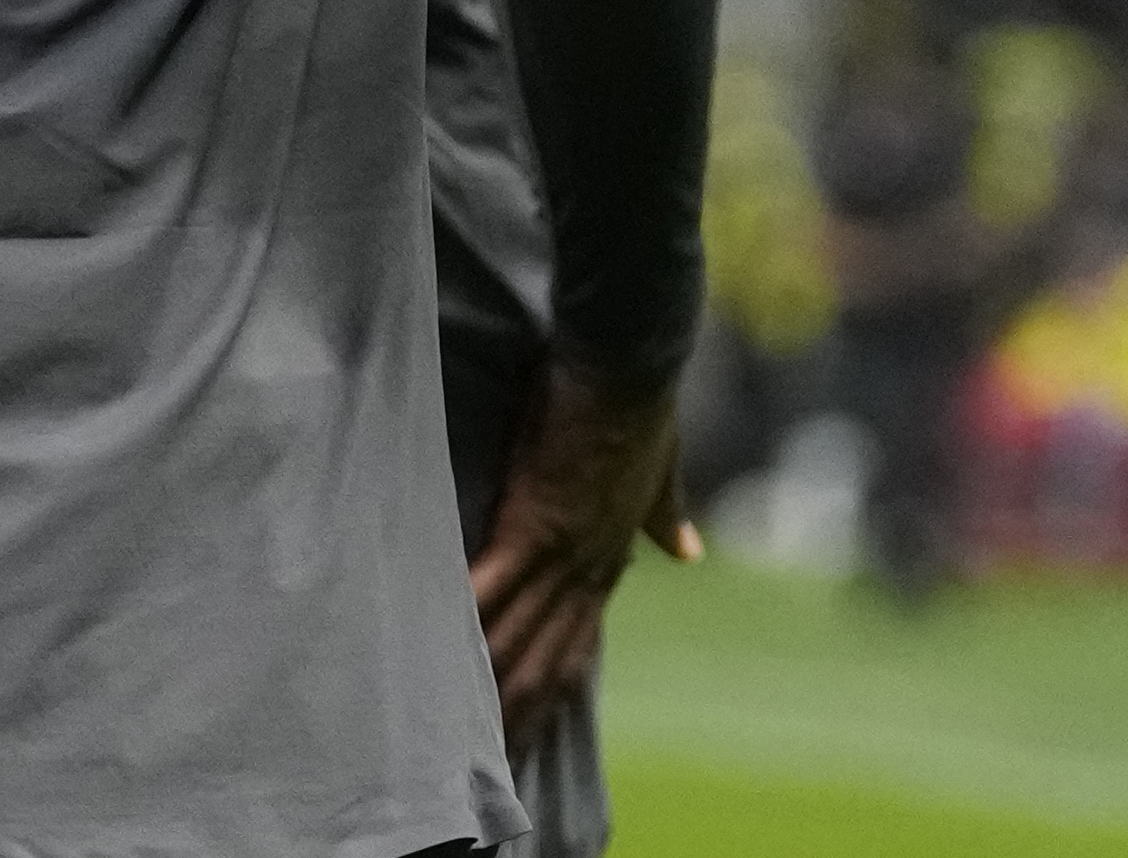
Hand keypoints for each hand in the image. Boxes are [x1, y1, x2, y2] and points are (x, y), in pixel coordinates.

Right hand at [468, 359, 699, 754]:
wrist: (631, 363)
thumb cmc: (639, 401)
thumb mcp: (661, 468)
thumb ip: (669, 513)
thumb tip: (690, 551)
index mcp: (612, 558)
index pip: (578, 645)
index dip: (551, 692)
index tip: (527, 732)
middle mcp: (589, 567)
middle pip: (549, 661)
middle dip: (517, 714)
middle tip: (487, 764)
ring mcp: (562, 549)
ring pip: (520, 634)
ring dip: (487, 683)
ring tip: (454, 730)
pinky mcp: (534, 520)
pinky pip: (494, 584)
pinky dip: (467, 620)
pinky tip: (438, 651)